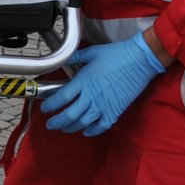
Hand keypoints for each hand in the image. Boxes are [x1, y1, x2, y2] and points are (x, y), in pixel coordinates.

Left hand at [40, 32, 164, 135]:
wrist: (139, 60)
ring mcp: (104, 105)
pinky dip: (92, 131)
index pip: (61, 98)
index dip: (50, 105)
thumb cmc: (116, 55)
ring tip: (64, 128)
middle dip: (57, 122)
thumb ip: (75, 58)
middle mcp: (91, 96)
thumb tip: (64, 59)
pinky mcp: (115, 110)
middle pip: (69, 115)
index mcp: (83, 81)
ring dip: (71, 128)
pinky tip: (86, 131)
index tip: (45, 109)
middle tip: (50, 124)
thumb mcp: (91, 53)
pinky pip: (101, 126)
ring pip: (83, 123)